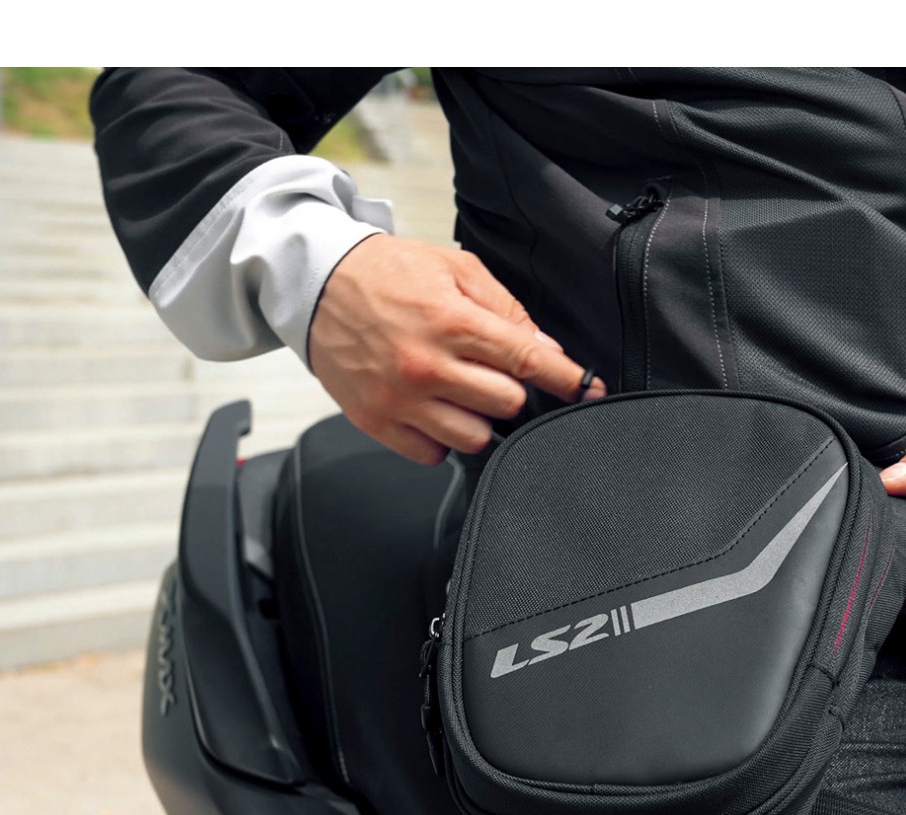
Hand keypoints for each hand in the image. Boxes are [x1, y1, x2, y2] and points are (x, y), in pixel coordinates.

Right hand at [307, 236, 604, 463]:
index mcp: (451, 321)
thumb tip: (547, 349)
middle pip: (506, 404)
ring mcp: (400, 400)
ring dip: (478, 417)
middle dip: (509, 388)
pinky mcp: (376, 423)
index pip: (526, 360)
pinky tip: (432, 408)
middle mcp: (426, 365)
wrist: (316, 285)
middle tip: (488, 369)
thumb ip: (505, 309)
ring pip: (475, 437)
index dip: (567, 380)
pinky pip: (433, 453)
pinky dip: (441, 436)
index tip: (590, 391)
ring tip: (458, 389)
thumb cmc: (388, 274)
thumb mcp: (454, 269)